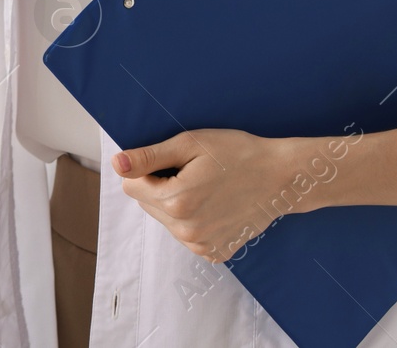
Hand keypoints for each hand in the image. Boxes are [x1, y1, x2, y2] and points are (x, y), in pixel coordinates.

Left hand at [112, 129, 311, 262]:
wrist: (279, 177)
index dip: (147, 169)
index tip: (173, 161)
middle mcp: (185, 230)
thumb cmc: (236, 153)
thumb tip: (117, 163)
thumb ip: (149, 157)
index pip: (131, 186)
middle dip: (159, 186)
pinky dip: (193, 219)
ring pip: (165, 220)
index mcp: (176, 201)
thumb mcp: (190, 144)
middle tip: (193, 172)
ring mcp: (201, 245)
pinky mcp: (214, 253)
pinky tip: (214, 205)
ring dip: (175, 204)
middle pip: (147, 204)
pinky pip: (186, 234)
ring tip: (205, 187)